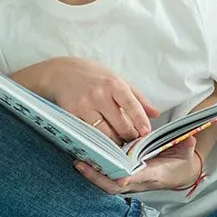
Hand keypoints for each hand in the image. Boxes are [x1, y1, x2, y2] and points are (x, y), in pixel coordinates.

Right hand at [13, 57, 159, 143]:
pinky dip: (98, 141)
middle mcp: (99, 95)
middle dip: (129, 136)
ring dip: (115, 142)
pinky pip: (89, 134)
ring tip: (119, 144)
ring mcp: (84, 106)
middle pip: (120, 124)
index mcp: (114, 84)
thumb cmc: (93, 75)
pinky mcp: (72, 115)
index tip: (146, 133)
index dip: (140, 121)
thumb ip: (137, 98)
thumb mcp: (117, 79)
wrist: (60, 73)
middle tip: (133, 142)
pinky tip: (103, 143)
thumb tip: (155, 113)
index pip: (132, 105)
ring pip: (105, 134)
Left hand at [75, 136, 201, 193]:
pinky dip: (95, 172)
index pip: (138, 178)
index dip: (127, 178)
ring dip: (92, 175)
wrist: (180, 174)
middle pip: (114, 185)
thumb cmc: (182, 162)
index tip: (118, 176)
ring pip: (107, 184)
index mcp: (154, 174)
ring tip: (78, 161)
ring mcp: (130, 182)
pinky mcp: (125, 179)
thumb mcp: (186, 152)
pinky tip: (83, 161)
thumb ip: (186, 145)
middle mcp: (139, 182)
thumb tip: (189, 138)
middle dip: (98, 177)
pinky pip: (107, 178)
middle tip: (82, 164)